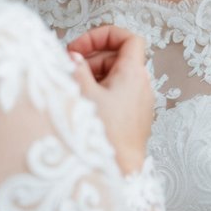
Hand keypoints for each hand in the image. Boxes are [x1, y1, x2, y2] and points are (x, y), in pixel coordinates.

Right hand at [67, 25, 153, 174]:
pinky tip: (83, 104)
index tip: (80, 46)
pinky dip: (101, 91)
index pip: (128, 38)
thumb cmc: (105, 136)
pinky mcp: (134, 118)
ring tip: (72, 87)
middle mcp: (142, 85)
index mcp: (134, 74)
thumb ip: (76, 69)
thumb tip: (72, 56)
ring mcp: (139, 102)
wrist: (122, 175)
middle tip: (68, 67)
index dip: (104, 35)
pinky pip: (118, 93)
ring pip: (116, 76)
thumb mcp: (84, 95)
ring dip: (93, 75)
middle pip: (118, 56)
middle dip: (92, 57)